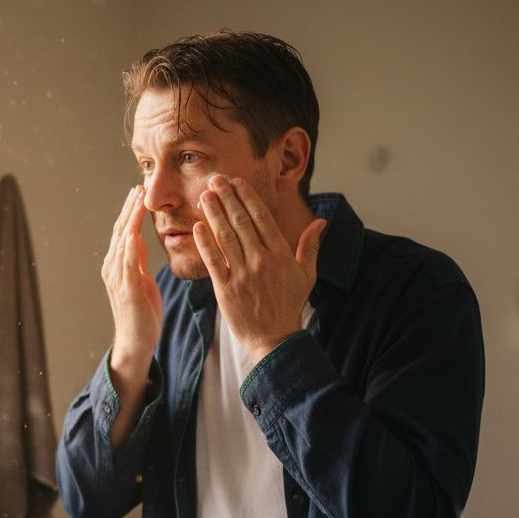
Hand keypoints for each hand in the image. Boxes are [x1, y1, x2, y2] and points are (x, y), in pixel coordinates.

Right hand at [101, 185, 161, 450]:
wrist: (136, 343)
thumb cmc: (141, 313)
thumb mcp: (140, 279)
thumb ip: (136, 259)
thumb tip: (137, 237)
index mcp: (118, 264)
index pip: (124, 230)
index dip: (131, 210)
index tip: (139, 191)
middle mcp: (113, 268)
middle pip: (120, 231)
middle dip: (129, 209)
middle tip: (138, 187)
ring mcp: (117, 279)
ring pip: (121, 242)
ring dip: (129, 220)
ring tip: (137, 201)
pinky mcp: (126, 291)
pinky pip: (126, 265)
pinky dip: (129, 248)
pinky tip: (134, 232)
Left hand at [192, 174, 325, 364]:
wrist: (274, 338)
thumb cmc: (290, 305)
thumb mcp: (306, 274)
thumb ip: (310, 245)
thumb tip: (320, 221)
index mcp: (281, 254)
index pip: (262, 217)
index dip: (247, 197)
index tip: (236, 182)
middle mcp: (262, 261)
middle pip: (241, 222)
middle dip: (227, 197)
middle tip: (215, 179)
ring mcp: (242, 275)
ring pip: (225, 237)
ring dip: (214, 213)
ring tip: (204, 195)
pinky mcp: (225, 289)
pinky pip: (213, 261)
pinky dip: (204, 243)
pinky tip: (197, 226)